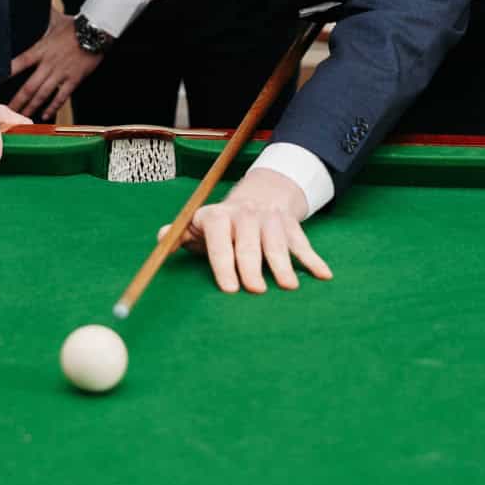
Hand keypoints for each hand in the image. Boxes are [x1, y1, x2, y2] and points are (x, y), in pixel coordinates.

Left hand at [7, 9, 103, 119]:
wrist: (97, 32)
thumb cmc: (76, 25)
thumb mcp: (55, 19)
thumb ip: (41, 16)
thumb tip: (30, 2)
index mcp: (42, 49)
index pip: (20, 62)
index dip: (7, 72)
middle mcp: (49, 64)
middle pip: (29, 86)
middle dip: (17, 100)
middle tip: (7, 110)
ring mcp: (61, 73)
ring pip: (43, 94)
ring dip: (32, 106)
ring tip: (23, 115)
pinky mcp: (74, 80)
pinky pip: (61, 97)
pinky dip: (53, 107)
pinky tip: (46, 115)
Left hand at [161, 168, 332, 293]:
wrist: (260, 194)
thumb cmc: (224, 223)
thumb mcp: (199, 224)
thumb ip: (179, 235)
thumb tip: (160, 240)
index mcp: (219, 217)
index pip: (219, 237)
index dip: (222, 262)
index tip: (229, 287)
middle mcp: (245, 216)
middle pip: (248, 243)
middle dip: (251, 267)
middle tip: (255, 290)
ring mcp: (270, 220)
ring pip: (277, 243)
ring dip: (283, 265)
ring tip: (288, 287)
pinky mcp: (291, 226)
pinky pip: (303, 244)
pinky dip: (314, 260)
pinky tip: (324, 275)